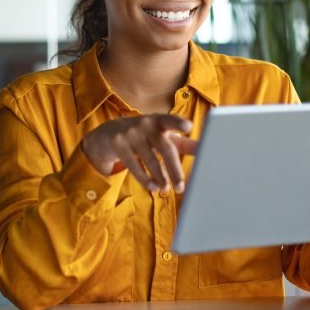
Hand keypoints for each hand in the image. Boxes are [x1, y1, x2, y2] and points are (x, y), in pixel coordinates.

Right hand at [81, 114, 197, 192]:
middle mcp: (145, 124)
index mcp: (158, 120)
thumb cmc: (142, 136)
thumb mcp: (160, 136)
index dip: (178, 123)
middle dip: (174, 169)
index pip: (170, 120)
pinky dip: (145, 179)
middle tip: (181, 186)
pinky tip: (153, 187)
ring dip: (160, 177)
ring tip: (167, 189)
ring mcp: (130, 134)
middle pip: (164, 148)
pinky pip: (134, 166)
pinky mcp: (118, 145)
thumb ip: (182, 143)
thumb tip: (203, 148)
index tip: (188, 126)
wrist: (106, 135)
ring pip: (150, 159)